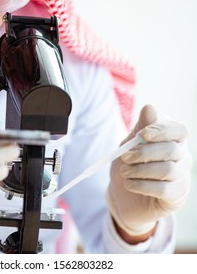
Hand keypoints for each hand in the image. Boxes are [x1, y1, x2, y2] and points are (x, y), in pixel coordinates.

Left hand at [106, 105, 191, 241]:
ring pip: (167, 170)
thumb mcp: (130, 144)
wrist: (122, 195)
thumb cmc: (129, 165)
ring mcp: (182, 178)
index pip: (179, 130)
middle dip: (144, 153)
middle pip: (172, 150)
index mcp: (172, 141)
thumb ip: (140, 127)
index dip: (163, 130)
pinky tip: (129, 184)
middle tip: (125, 157)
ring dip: (140, 170)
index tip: (142, 134)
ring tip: (125, 172)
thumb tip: (149, 107)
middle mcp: (182, 158)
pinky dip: (142, 185)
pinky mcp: (176, 197)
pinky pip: (164, 190)